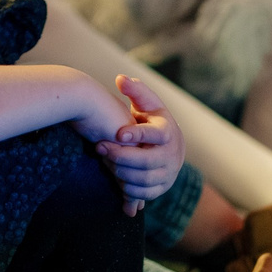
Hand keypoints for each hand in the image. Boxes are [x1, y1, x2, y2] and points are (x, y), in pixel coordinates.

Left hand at [93, 73, 181, 217]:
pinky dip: (127, 188)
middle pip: (145, 161)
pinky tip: (115, 176)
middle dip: (119, 155)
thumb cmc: (153, 120)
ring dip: (119, 171)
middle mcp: (171, 155)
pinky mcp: (162, 188)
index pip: (155, 134)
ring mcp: (168, 173)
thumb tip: (120, 78)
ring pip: (142, 179)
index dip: (138, 134)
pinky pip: (143, 193)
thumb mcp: (148, 104)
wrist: (172, 147)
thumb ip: (136, 91)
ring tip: (104, 160)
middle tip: (99, 147)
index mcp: (167, 131)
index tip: (119, 133)